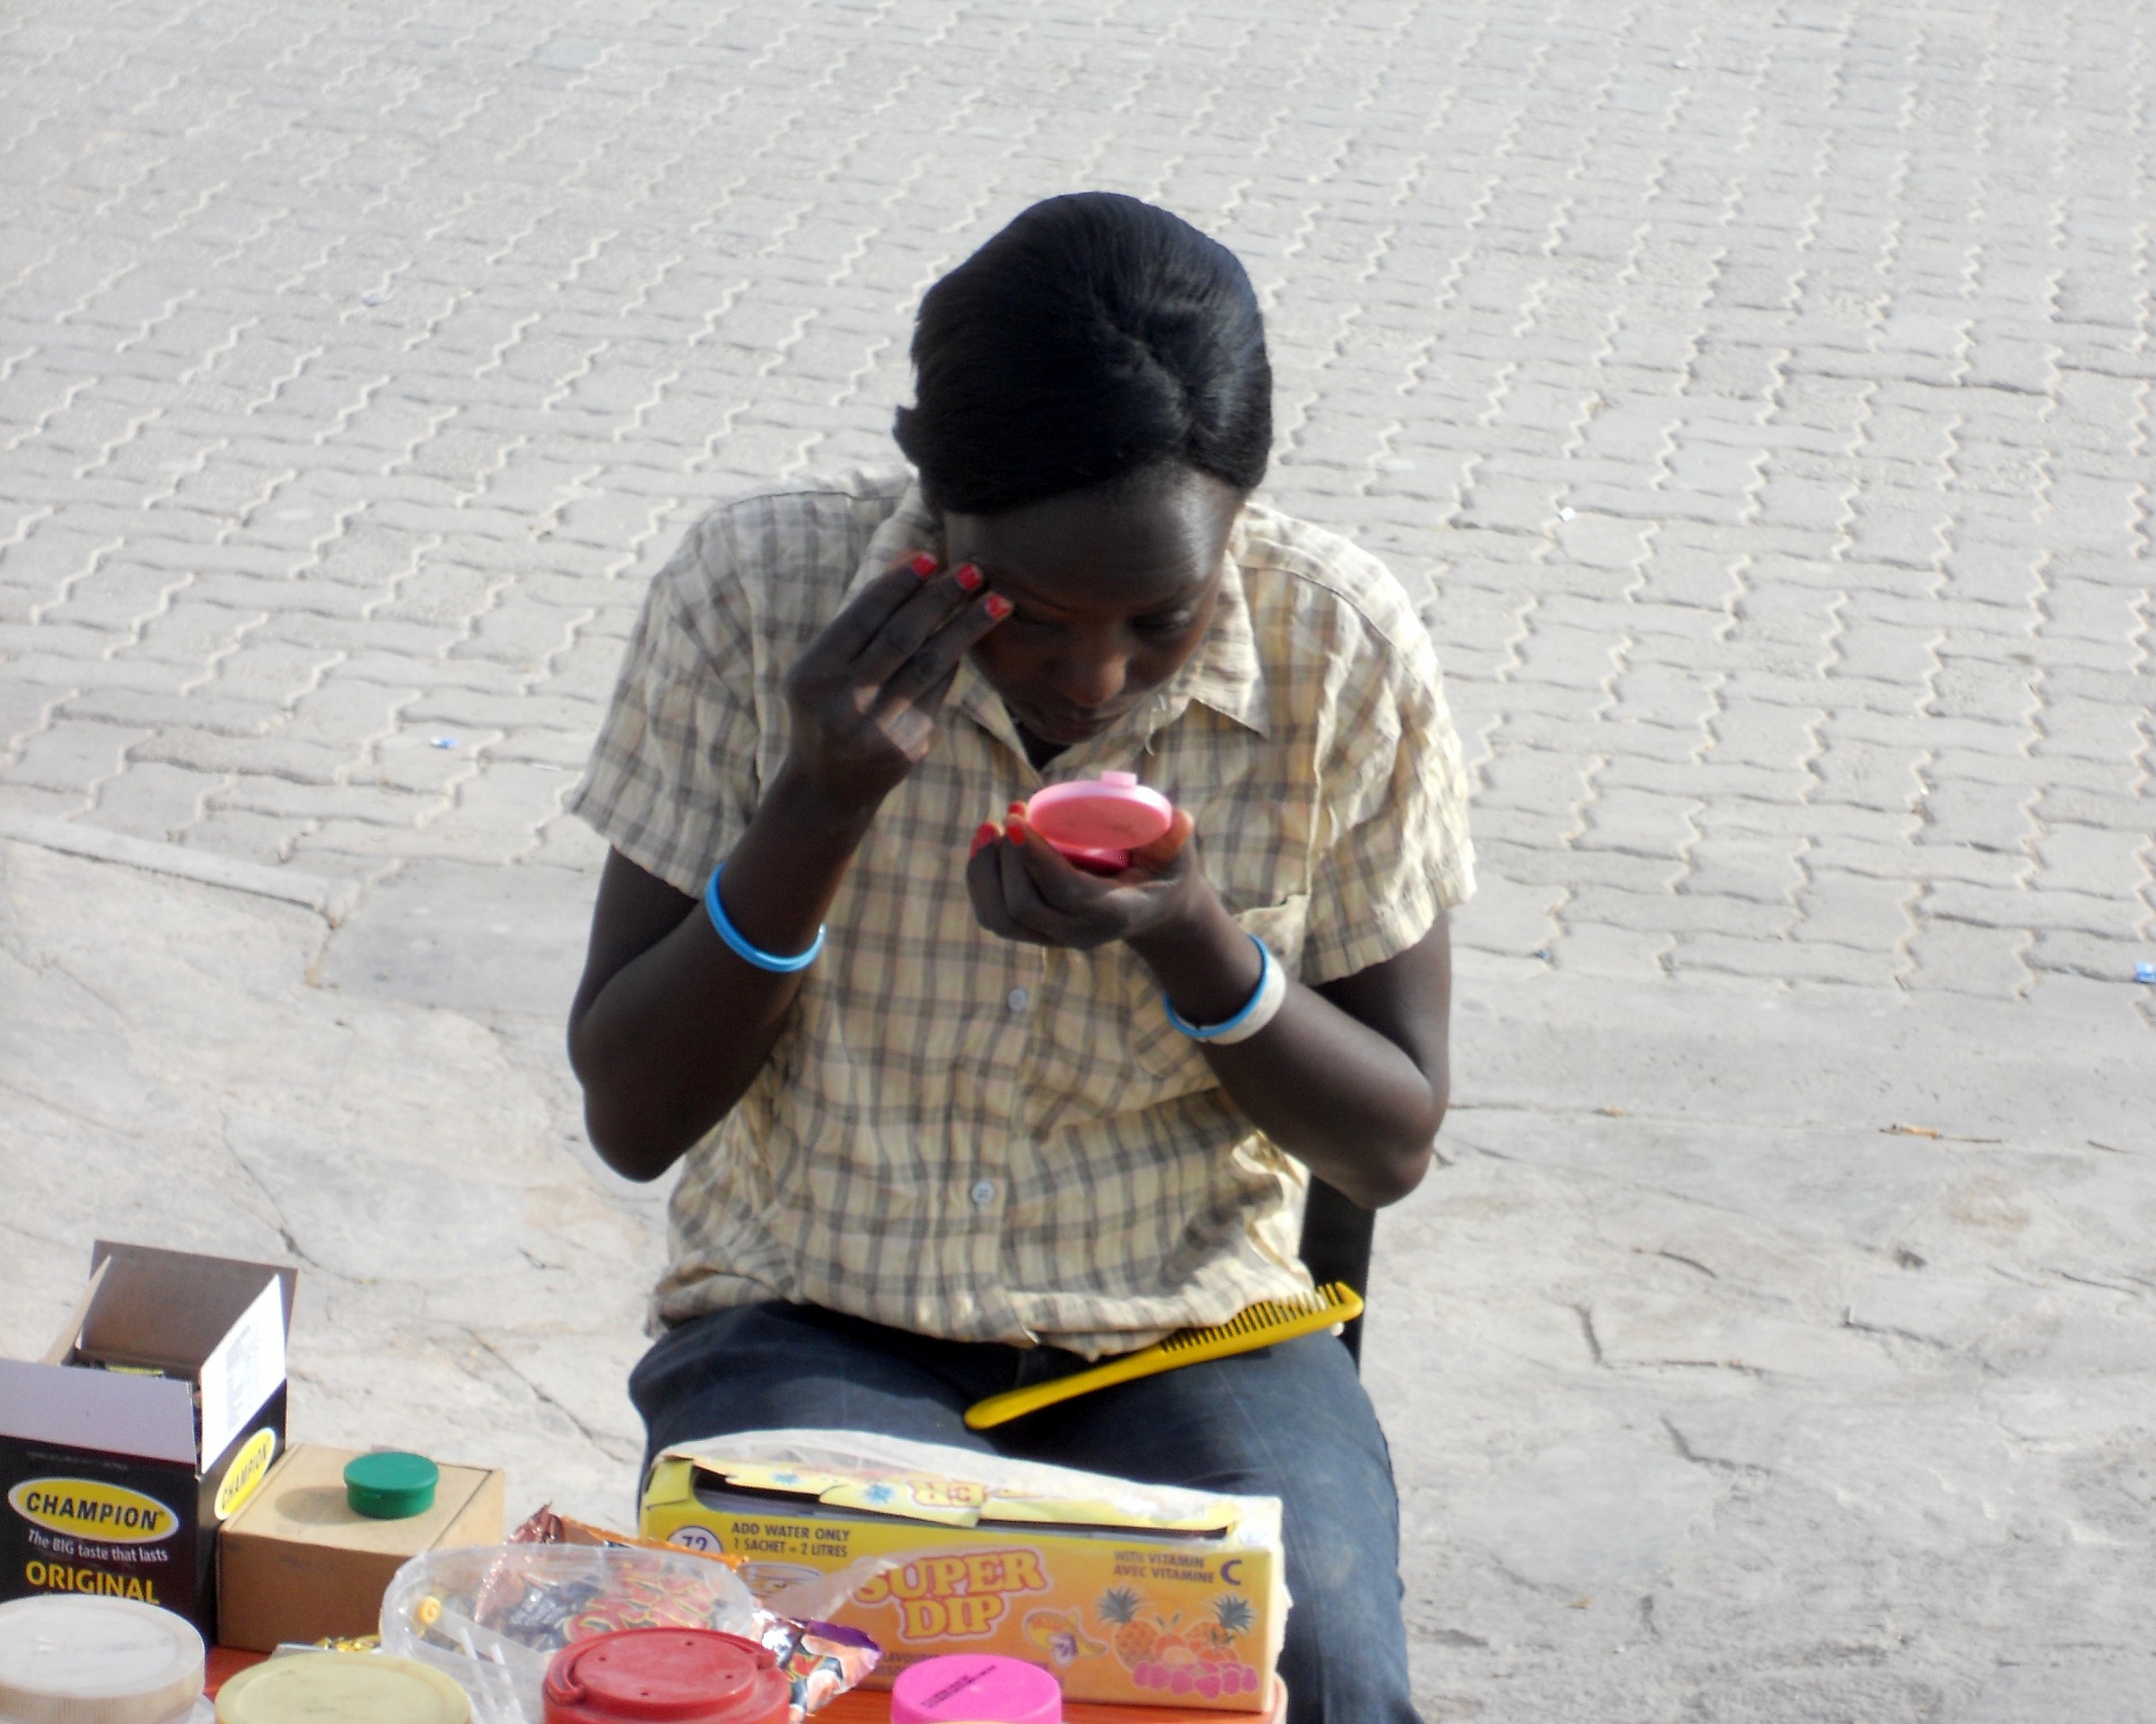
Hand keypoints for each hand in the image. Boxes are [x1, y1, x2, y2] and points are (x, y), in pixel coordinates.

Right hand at [781, 554, 1009, 817]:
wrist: (827, 784)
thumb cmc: (828, 704)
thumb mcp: (829, 663)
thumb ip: (865, 616)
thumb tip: (912, 556)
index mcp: (813, 675)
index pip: (863, 618)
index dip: (899, 585)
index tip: (931, 558)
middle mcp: (841, 703)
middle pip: (901, 638)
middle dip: (940, 600)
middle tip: (974, 570)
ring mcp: (875, 728)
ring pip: (930, 665)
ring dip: (968, 629)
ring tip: (999, 602)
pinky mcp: (906, 745)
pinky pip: (938, 691)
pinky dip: (955, 659)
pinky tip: (974, 636)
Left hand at [966, 804, 1206, 950]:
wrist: (1154, 910)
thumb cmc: (1164, 872)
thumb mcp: (1177, 855)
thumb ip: (1177, 838)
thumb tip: (1178, 820)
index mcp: (1112, 913)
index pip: (1064, 891)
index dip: (1036, 857)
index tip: (1017, 818)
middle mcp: (1078, 933)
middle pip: (1023, 906)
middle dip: (1007, 857)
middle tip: (1010, 812)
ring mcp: (1054, 938)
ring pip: (1001, 917)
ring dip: (986, 870)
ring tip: (990, 827)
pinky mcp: (1035, 932)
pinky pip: (995, 916)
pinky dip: (981, 881)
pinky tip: (984, 845)